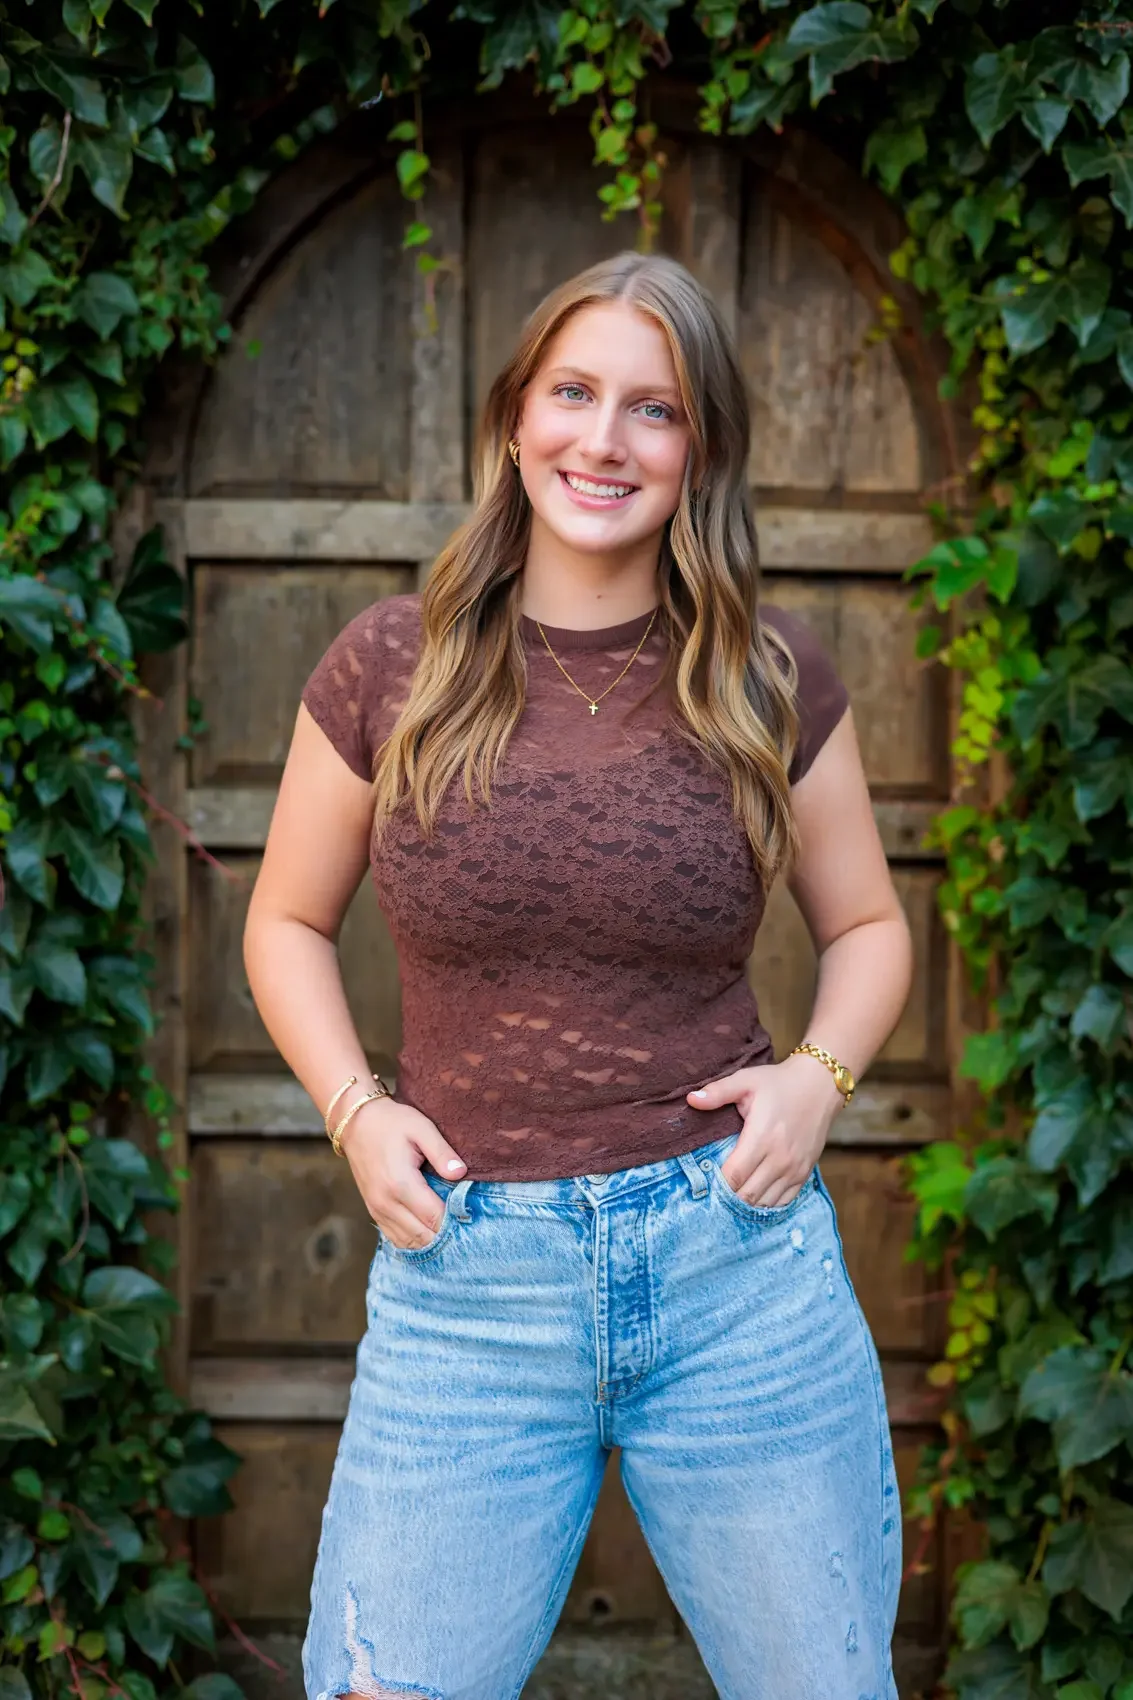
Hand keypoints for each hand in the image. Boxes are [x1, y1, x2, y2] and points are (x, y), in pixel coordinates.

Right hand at [338, 1097, 466, 1249]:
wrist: (356, 1123)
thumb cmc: (392, 1122)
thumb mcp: (421, 1128)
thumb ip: (442, 1152)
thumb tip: (461, 1173)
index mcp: (401, 1183)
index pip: (434, 1217)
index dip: (456, 1221)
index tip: (472, 1215)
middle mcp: (386, 1203)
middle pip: (423, 1237)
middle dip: (446, 1236)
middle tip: (466, 1225)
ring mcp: (377, 1210)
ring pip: (409, 1243)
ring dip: (431, 1241)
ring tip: (451, 1229)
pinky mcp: (374, 1212)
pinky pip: (396, 1239)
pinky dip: (415, 1241)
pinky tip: (430, 1231)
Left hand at [686, 1053, 843, 1206]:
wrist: (820, 1085)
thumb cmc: (779, 1083)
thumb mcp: (746, 1080)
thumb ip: (718, 1092)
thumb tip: (690, 1100)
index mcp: (762, 1137)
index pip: (734, 1176)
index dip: (716, 1185)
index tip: (703, 1183)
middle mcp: (780, 1158)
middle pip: (748, 1195)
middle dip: (727, 1199)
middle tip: (712, 1195)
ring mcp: (794, 1169)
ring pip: (765, 1203)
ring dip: (746, 1204)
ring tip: (730, 1198)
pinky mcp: (805, 1173)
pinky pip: (783, 1202)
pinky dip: (766, 1205)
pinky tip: (753, 1198)